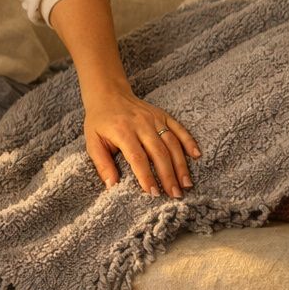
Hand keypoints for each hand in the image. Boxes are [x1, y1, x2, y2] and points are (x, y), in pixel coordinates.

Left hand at [83, 89, 200, 198]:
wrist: (108, 94)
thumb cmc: (99, 122)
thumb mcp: (92, 142)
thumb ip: (102, 164)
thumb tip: (111, 185)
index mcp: (122, 131)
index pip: (137, 157)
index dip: (146, 176)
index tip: (153, 193)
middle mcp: (141, 124)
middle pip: (159, 152)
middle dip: (168, 175)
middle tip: (175, 195)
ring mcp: (154, 118)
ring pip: (172, 143)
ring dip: (180, 164)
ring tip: (186, 184)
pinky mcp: (162, 115)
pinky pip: (179, 128)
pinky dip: (189, 141)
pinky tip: (196, 156)